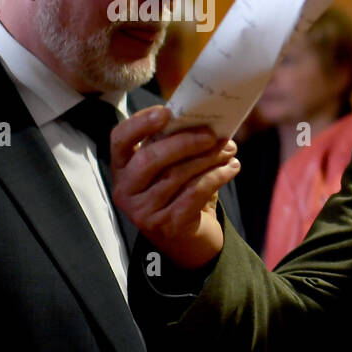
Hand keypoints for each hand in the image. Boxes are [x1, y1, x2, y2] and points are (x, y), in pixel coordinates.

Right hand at [111, 106, 240, 269]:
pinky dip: (217, 176)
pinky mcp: (167, 225)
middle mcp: (126, 190)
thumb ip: (174, 143)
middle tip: (212, 135)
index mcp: (122, 168)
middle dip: (185, 142)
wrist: (188, 239)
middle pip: (150, 158)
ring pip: (177, 175)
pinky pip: (195, 193)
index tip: (166, 111)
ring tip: (229, 149)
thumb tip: (203, 117)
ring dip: (208, 158)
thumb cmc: (179, 192)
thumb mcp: (171, 167)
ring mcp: (144, 211)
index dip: (140, 123)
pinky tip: (231, 168)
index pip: (119, 139)